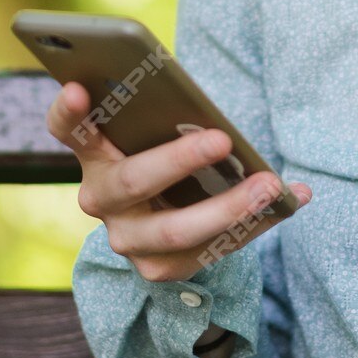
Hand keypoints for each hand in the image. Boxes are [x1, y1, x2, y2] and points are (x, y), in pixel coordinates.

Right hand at [46, 80, 311, 282]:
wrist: (165, 216)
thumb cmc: (163, 152)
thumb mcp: (154, 132)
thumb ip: (163, 117)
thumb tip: (206, 109)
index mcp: (94, 152)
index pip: (68, 129)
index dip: (69, 112)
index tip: (80, 89)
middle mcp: (100, 199)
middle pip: (131, 182)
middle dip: (179, 161)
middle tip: (222, 139)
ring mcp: (127, 239)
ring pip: (175, 230)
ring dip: (229, 207)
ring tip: (271, 184)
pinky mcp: (159, 268)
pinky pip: (210, 250)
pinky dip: (255, 223)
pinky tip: (289, 200)